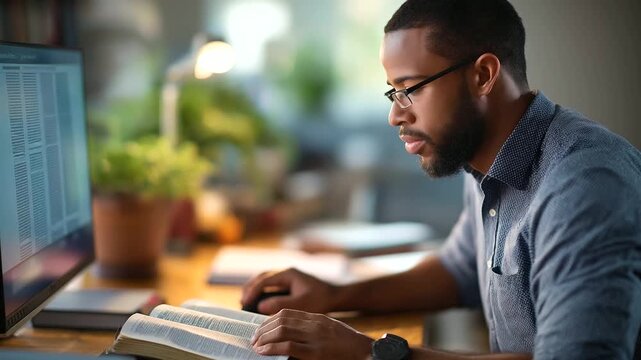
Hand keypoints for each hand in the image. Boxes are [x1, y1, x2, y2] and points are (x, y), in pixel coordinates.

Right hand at [241, 268, 338, 313]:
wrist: (336, 296)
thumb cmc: (321, 300)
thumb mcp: (301, 304)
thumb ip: (281, 304)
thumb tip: (261, 305)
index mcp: (288, 274)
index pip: (264, 280)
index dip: (252, 291)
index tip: (245, 302)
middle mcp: (286, 272)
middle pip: (262, 276)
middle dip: (250, 288)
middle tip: (242, 301)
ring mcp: (288, 277)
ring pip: (266, 279)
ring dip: (255, 288)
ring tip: (247, 300)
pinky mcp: (290, 283)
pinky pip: (271, 284)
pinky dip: (263, 291)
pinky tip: (260, 301)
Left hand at [251, 309, 372, 359]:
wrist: (367, 352)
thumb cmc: (349, 345)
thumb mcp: (329, 331)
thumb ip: (312, 330)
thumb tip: (290, 334)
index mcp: (317, 318)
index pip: (287, 313)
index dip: (269, 320)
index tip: (260, 328)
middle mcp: (315, 324)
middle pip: (281, 319)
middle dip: (263, 329)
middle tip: (253, 338)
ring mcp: (315, 337)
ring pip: (282, 331)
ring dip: (264, 338)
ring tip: (256, 345)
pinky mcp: (316, 352)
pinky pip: (289, 347)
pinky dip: (272, 348)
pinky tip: (264, 351)